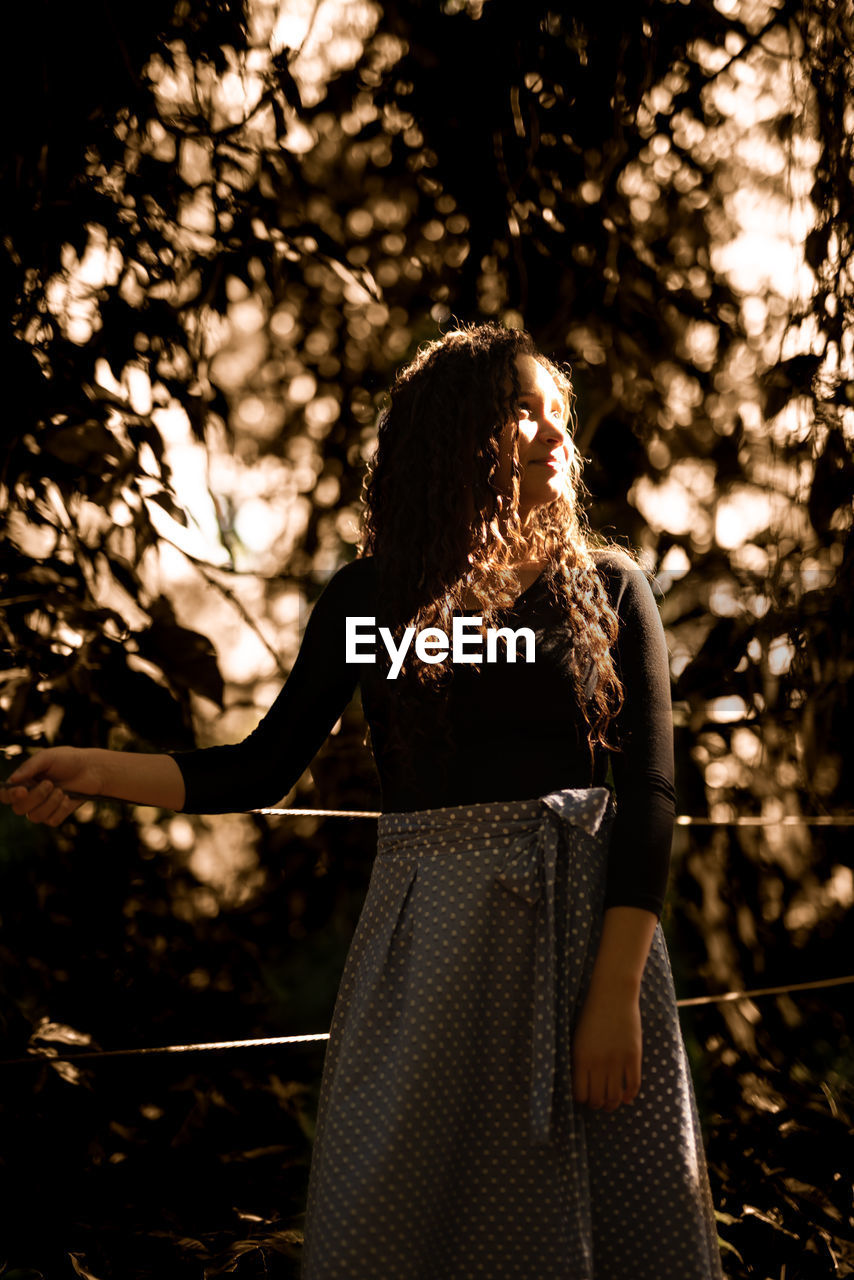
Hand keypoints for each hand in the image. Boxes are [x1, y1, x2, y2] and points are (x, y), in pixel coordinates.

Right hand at [0, 747, 103, 825]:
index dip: (9, 796)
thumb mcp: (47, 757)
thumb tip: (12, 780)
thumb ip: (29, 767)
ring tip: (62, 791)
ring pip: (35, 817)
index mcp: (23, 782)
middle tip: (51, 784)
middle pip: (19, 808)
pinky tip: (69, 798)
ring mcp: (42, 807)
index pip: (5, 795)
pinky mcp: (56, 814)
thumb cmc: (68, 760)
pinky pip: (52, 820)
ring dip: (50, 803)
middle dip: (36, 797)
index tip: (22, 791)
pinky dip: (61, 809)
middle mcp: (29, 796)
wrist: (92, 769)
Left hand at [571, 987, 641, 1111]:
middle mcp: (598, 1063)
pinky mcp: (633, 1057)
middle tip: (598, 1104)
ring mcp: (617, 1060)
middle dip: (597, 1105)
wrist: (612, 995)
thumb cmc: (591, 1016)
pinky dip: (630, 1095)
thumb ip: (580, 1062)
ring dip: (613, 1104)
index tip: (585, 1099)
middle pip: (598, 1099)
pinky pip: (633, 1085)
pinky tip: (626, 1096)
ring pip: (615, 1096)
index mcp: (580, 1058)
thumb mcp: (578, 1039)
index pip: (580, 1094)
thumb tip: (582, 1086)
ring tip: (611, 1103)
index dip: (583, 1100)